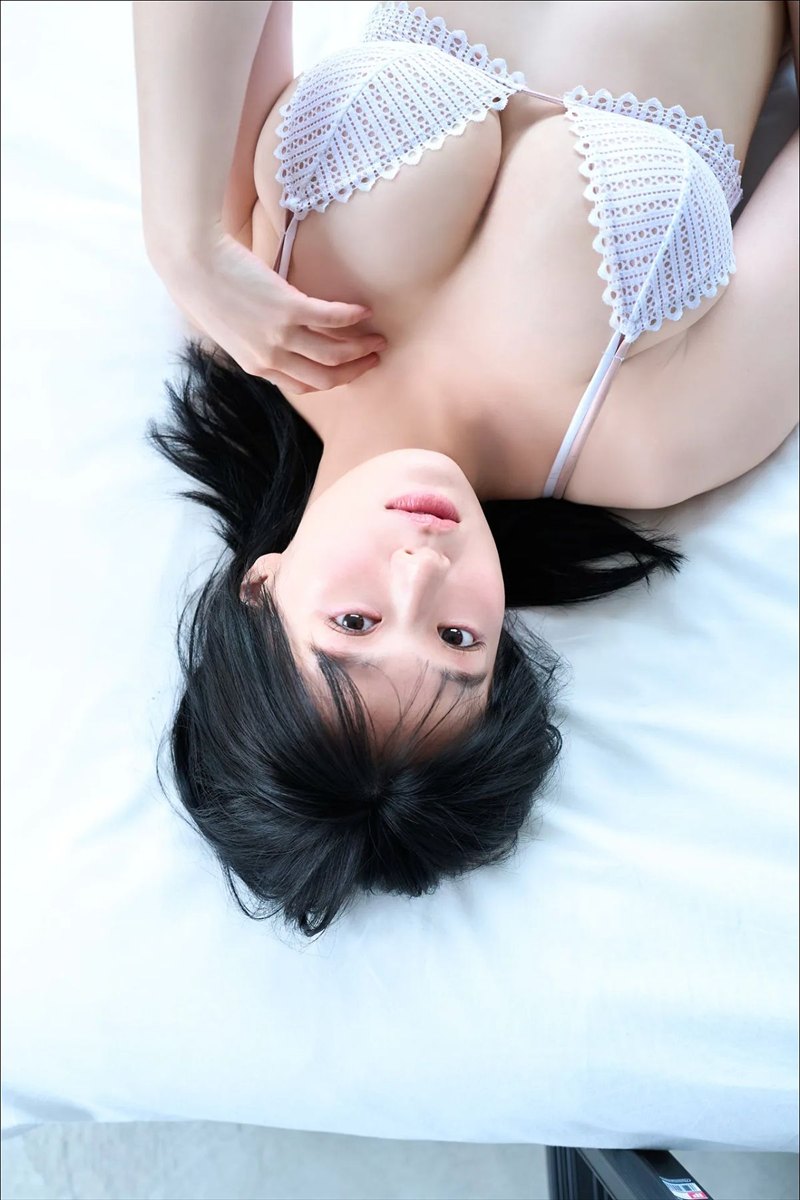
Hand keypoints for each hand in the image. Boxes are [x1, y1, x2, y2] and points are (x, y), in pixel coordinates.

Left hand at [161, 230, 386, 393]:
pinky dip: (351, 317)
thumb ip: (253, 342)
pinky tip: (364, 310)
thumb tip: (275, 338)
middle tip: (375, 358)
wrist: (191, 262)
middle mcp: (270, 356)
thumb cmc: (203, 290)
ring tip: (378, 338)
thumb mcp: (227, 330)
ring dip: (361, 348)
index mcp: (257, 366)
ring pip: (333, 353)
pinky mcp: (287, 307)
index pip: (305, 386)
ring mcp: (280, 334)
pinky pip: (330, 318)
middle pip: (326, 377)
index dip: (333, 381)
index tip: (349, 371)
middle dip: (355, 370)